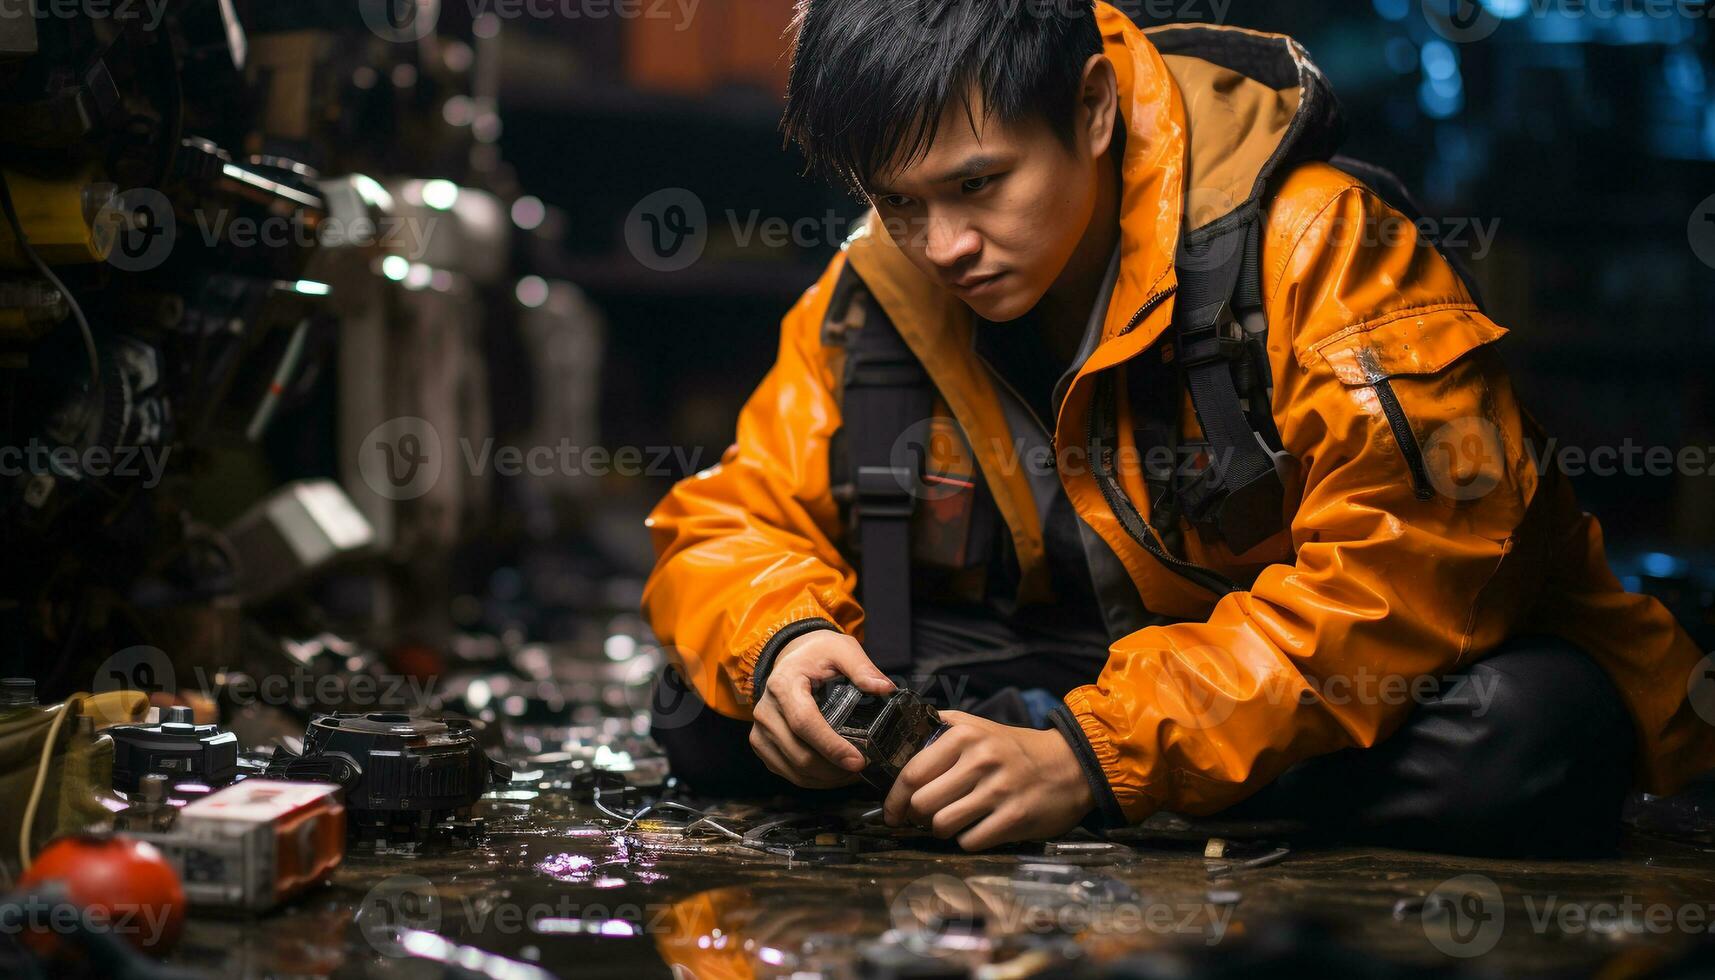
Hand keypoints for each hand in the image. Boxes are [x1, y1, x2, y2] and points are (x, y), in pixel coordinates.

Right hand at [750, 631, 894, 787]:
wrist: (792, 659)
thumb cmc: (818, 655)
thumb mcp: (841, 649)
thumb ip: (862, 667)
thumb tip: (885, 688)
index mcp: (783, 685)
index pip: (804, 723)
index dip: (832, 747)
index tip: (859, 761)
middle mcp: (765, 711)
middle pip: (799, 754)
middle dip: (835, 769)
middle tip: (864, 768)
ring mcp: (760, 732)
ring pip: (795, 770)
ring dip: (827, 779)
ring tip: (852, 772)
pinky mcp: (762, 746)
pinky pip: (789, 774)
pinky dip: (814, 780)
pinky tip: (835, 773)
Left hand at [882, 711, 1093, 850]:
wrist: (1069, 764)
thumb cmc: (1015, 749)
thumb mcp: (977, 727)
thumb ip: (939, 730)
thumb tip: (896, 740)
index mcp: (964, 735)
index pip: (912, 773)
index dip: (895, 799)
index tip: (893, 812)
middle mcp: (980, 760)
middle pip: (922, 803)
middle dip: (918, 817)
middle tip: (924, 818)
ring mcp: (998, 790)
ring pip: (942, 825)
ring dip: (941, 830)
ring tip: (952, 822)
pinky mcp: (1014, 817)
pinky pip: (970, 841)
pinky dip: (967, 840)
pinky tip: (976, 829)